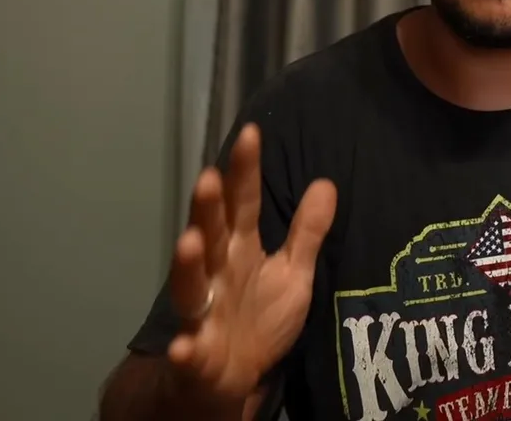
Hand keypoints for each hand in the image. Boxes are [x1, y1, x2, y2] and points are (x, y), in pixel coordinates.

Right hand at [167, 124, 336, 401]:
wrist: (230, 378)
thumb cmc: (258, 318)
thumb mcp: (291, 273)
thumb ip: (305, 232)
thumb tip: (326, 182)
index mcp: (238, 250)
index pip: (241, 204)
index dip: (245, 171)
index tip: (251, 133)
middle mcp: (215, 274)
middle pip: (210, 235)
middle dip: (206, 208)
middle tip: (209, 177)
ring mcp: (202, 314)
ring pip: (190, 285)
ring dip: (187, 264)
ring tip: (189, 241)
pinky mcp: (196, 356)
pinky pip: (188, 352)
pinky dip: (185, 350)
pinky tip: (184, 346)